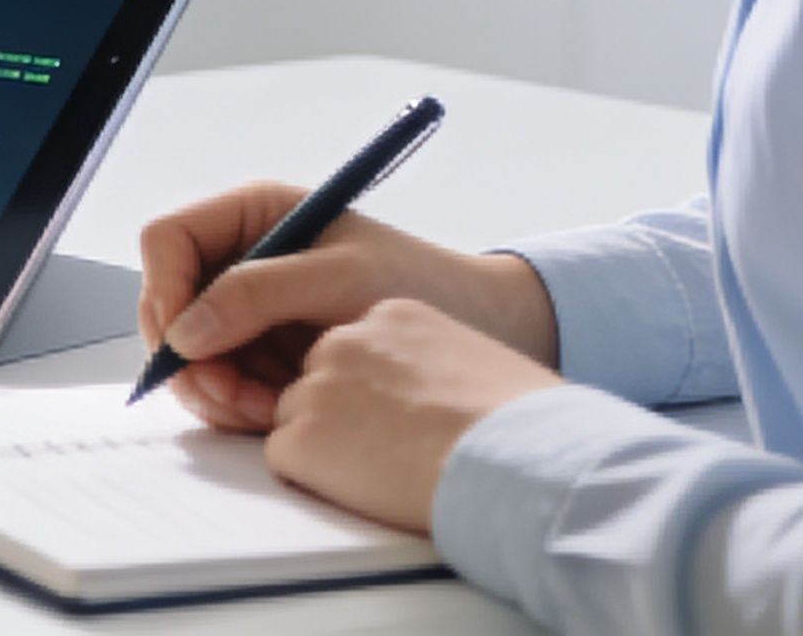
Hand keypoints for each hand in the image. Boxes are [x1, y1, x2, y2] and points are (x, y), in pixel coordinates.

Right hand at [135, 182, 558, 432]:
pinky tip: (272, 412)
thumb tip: (187, 329)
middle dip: (190, 355)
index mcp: (256, 215)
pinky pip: (219, 380)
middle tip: (227, 395)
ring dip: (212, 388)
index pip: (169, 241)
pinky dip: (234, 403)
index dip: (165, 289)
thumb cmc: (422, 283)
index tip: (185, 342)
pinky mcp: (263, 352)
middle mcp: (243, 258)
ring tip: (263, 408)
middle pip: (169, 304)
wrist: (479, 328)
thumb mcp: (339, 279)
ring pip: (189, 351)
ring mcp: (250, 308)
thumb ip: (259, 294)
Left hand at [261, 298, 564, 532]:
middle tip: (387, 448)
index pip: (355, 350)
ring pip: (294, 418)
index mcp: (392, 316)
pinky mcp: (300, 439)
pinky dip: (313, 478)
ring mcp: (318, 388)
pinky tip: (363, 486)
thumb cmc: (519, 424)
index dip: (372, 392)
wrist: (513, 458)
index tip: (402, 416)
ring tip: (383, 469)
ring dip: (325, 446)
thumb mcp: (474, 361)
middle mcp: (345, 340)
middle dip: (340, 414)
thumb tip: (431, 396)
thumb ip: (432, 363)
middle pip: (316, 379)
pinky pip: (284, 459)